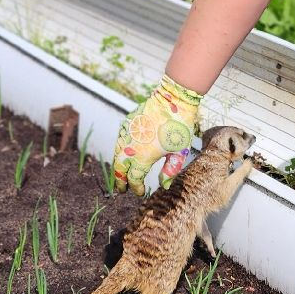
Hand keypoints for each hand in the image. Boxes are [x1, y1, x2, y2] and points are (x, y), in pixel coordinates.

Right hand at [111, 75, 202, 194]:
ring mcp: (126, 135)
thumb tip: (164, 185)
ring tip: (121, 175)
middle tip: (121, 190)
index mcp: (143, 158)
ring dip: (118, 167)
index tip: (140, 192)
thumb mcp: (179, 152)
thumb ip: (170, 171)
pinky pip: (119, 142)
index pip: (134, 179)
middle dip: (120, 181)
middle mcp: (130, 148)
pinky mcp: (126, 124)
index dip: (136, 188)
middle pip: (119, 169)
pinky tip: (124, 155)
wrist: (172, 101)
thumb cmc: (178, 128)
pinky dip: (119, 152)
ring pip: (116, 155)